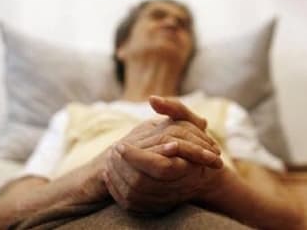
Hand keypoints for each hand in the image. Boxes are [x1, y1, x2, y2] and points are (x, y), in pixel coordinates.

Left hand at [103, 96, 223, 212]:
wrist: (200, 173)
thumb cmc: (195, 142)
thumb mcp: (189, 121)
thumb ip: (174, 108)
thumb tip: (152, 99)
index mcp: (186, 165)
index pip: (158, 167)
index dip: (135, 156)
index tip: (119, 145)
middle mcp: (178, 185)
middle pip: (141, 182)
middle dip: (120, 167)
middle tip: (109, 153)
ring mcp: (166, 198)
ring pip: (135, 194)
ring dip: (117, 177)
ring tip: (107, 163)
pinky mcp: (156, 206)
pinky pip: (132, 204)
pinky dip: (117, 190)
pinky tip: (109, 176)